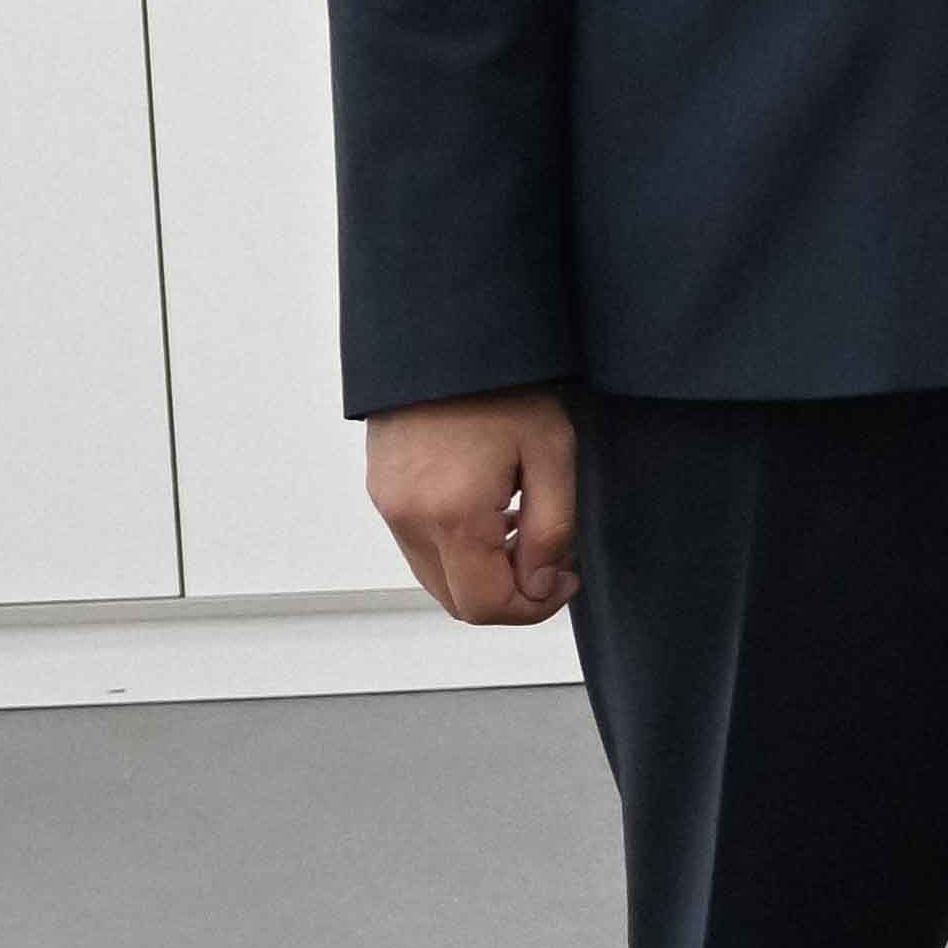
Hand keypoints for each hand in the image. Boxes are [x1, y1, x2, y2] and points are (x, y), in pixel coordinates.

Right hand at [368, 388, 582, 624]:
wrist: (445, 338)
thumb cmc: (504, 388)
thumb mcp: (551, 456)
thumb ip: (550, 531)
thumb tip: (540, 587)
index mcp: (452, 517)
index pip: (486, 607)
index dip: (534, 609)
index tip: (566, 579)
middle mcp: (409, 520)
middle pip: (457, 601)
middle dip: (511, 595)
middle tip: (553, 560)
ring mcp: (388, 507)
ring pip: (437, 578)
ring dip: (484, 573)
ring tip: (525, 527)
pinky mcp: (381, 492)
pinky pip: (420, 547)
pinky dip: (458, 550)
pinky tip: (493, 512)